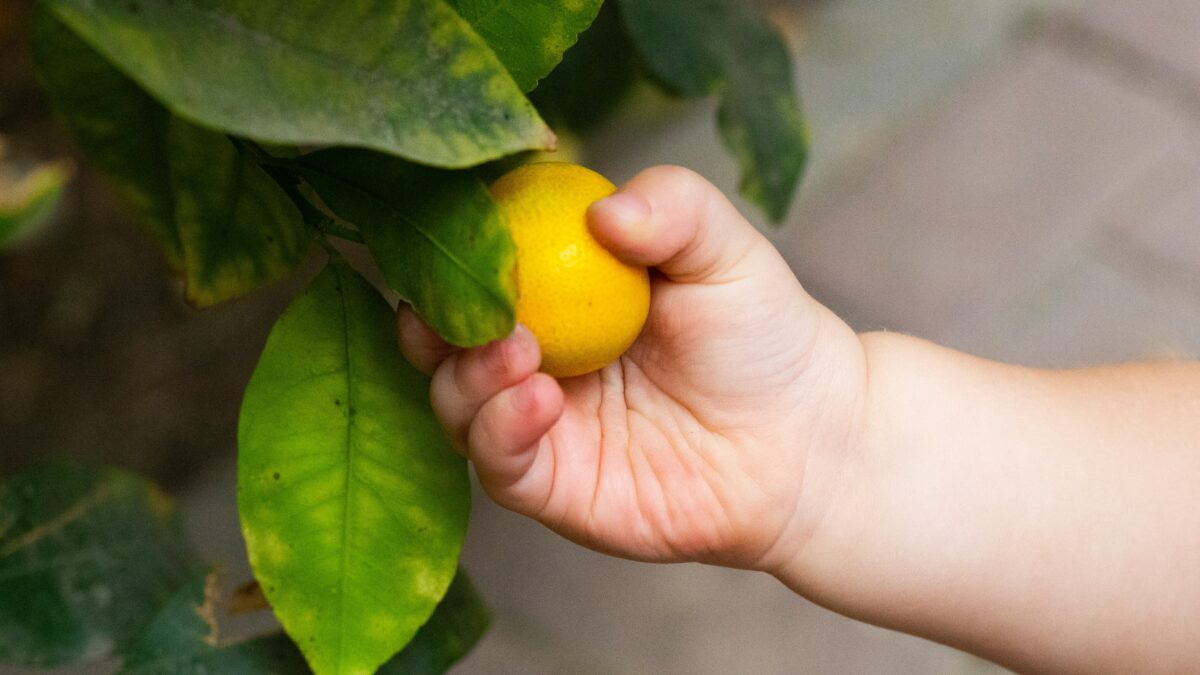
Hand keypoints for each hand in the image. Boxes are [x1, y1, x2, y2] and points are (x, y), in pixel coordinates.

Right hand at [398, 166, 866, 570]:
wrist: (807, 437)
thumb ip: (674, 208)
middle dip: (435, 317)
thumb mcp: (724, 250)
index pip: (480, 266)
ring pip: (455, 401)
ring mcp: (536, 423)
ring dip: (468, 373)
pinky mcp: (551, 485)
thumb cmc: (762, 334)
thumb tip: (605, 210)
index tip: (459, 230)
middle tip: (471, 302)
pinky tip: (538, 399)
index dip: (456, 249)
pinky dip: (499, 429)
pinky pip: (498, 462)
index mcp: (559, 291)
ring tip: (519, 349)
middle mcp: (533, 355)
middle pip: (444, 335)